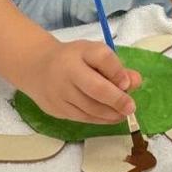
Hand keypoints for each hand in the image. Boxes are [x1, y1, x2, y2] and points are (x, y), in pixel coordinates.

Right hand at [23, 39, 140, 126]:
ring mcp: (59, 92)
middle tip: (131, 107)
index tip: (127, 83)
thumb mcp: (92, 54)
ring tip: (123, 113)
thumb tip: (135, 82)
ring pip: (90, 108)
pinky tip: (110, 117)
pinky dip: (99, 119)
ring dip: (111, 113)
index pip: (101, 57)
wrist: (36, 67)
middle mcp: (67, 71)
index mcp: (79, 52)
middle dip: (117, 100)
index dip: (117, 71)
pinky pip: (82, 117)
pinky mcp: (56, 109)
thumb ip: (115, 67)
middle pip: (96, 88)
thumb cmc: (72, 59)